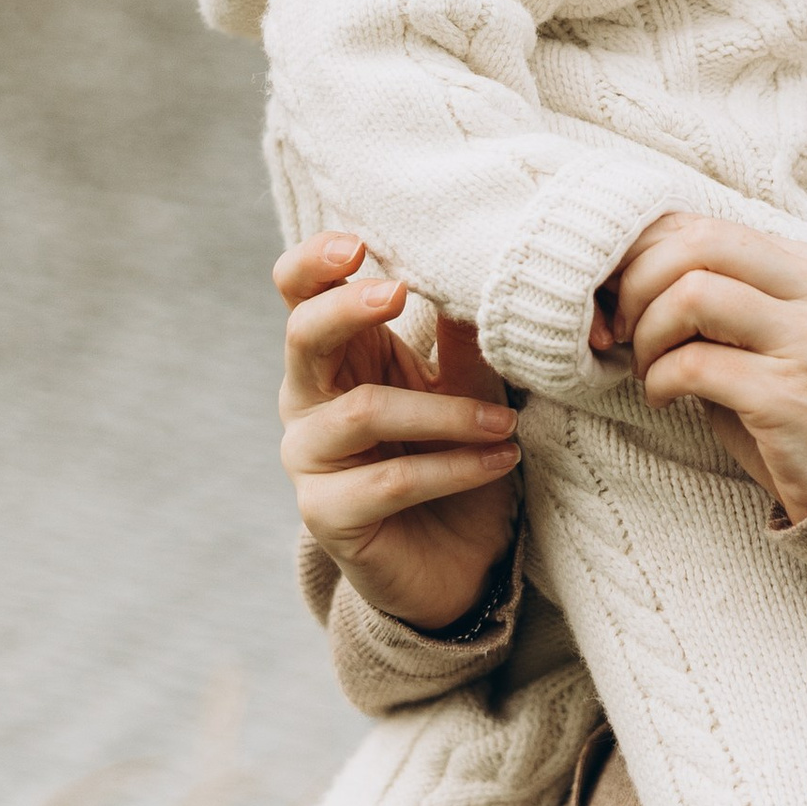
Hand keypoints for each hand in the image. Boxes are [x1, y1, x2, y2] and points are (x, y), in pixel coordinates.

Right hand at [275, 232, 520, 628]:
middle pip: (303, 336)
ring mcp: (309, 459)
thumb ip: (461, 338)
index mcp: (337, 356)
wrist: (460, 563)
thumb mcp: (467, 389)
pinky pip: (389, 480)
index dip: (314, 262)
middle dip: (347, 307)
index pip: (300, 294)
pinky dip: (454, 467)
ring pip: (363, 411)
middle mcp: (308, 401)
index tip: (357, 243)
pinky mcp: (326, 515)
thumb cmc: (456, 460)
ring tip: (505, 421)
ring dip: (445, 412)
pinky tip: (502, 460)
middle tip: (398, 291)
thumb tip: (474, 271)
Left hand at [603, 216, 806, 525]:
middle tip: (623, 329)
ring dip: (647, 333)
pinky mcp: (790, 396)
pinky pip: (694, 365)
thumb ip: (715, 297)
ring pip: (693, 294)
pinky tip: (663, 399)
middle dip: (638, 283)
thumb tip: (627, 270)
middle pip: (699, 244)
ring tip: (647, 367)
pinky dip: (659, 380)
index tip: (618, 296)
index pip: (706, 225)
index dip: (643, 253)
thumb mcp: (762, 338)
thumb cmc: (793, 412)